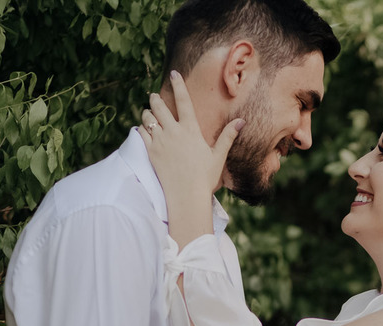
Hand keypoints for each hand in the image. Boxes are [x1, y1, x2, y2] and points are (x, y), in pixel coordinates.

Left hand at [137, 72, 241, 248]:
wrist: (186, 195)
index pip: (184, 101)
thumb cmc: (205, 177)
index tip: (174, 73)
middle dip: (155, 99)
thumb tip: (241, 121)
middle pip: (159, 106)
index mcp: (191, 130)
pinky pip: (140, 133)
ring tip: (149, 114)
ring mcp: (160, 141)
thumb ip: (227, 136)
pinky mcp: (150, 151)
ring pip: (147, 118)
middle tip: (154, 97)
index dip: (179, 85)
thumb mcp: (218, 156)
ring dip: (147, 113)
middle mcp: (173, 132)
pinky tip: (144, 130)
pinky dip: (141, 128)